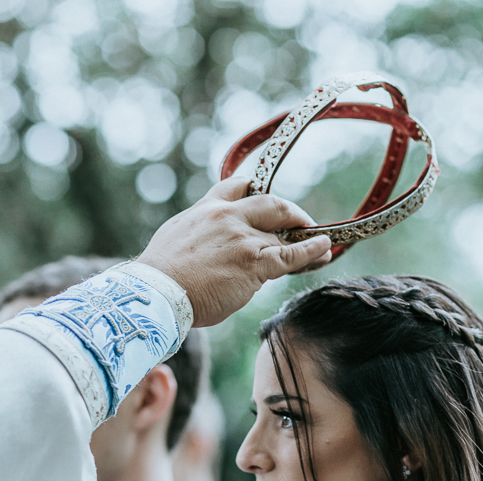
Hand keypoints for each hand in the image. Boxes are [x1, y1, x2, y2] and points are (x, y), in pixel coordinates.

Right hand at [137, 177, 331, 326]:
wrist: (158, 293)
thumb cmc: (161, 276)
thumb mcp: (175, 237)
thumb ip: (198, 231)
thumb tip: (208, 242)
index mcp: (206, 208)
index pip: (238, 186)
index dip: (257, 190)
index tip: (267, 197)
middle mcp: (228, 217)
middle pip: (270, 203)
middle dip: (289, 211)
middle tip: (300, 221)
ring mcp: (243, 239)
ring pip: (283, 233)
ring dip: (305, 238)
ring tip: (321, 247)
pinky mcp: (255, 264)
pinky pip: (292, 254)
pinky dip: (312, 251)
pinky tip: (325, 249)